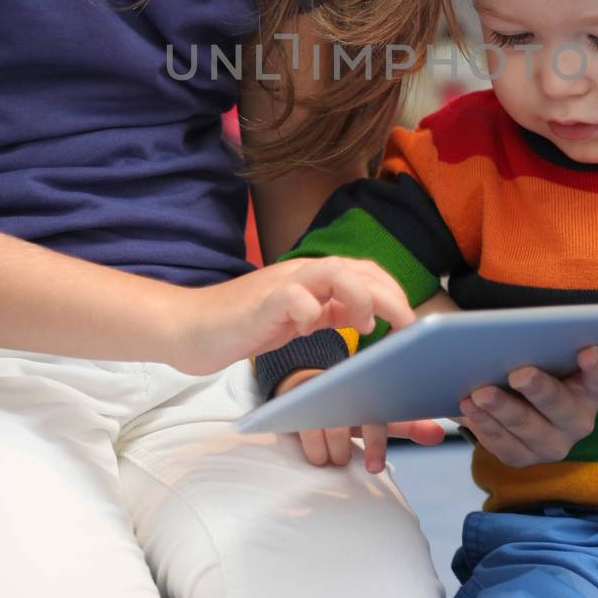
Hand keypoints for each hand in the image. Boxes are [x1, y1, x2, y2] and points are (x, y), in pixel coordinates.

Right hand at [170, 256, 412, 375]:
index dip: (392, 291)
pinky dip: (311, 312)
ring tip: (364, 324)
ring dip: (359, 296)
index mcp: (312, 278)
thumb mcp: (298, 319)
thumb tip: (365, 316)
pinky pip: (295, 297)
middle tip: (402, 326)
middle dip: (389, 294)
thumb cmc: (243, 325)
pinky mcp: (261, 303)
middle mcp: (301, 274)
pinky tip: (311, 330)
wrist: (190, 327)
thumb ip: (329, 312)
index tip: (407, 322)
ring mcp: (281, 285)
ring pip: (334, 271)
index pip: (364, 271)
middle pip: (357, 267)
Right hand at [277, 370, 445, 474]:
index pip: (375, 414)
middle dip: (351, 451)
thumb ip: (408, 424)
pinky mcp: (294, 402)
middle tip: (356, 464)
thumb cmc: (349, 406)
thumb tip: (441, 435)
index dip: (376, 442)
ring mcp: (318, 395)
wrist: (305, 386)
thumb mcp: (377, 414)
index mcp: (366, 388)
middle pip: (348, 424)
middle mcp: (343, 389)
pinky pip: (304, 431)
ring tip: (336, 458)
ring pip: (326, 430)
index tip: (375, 469)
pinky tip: (319, 456)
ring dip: (333, 452)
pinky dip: (315, 451)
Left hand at [457, 346, 597, 467]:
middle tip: (519, 374)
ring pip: (527, 427)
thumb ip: (536, 338)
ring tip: (481, 392)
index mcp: (590, 386)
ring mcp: (553, 444)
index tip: (587, 351)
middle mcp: (578, 419)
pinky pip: (503, 445)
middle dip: (540, 390)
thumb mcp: (535, 348)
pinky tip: (469, 408)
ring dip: (502, 409)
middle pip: (562, 405)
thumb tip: (510, 329)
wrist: (505, 395)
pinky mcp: (524, 457)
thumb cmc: (525, 361)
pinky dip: (484, 425)